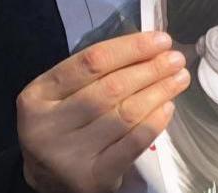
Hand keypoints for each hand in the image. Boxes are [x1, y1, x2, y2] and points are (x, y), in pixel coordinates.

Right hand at [17, 32, 188, 192]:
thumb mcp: (62, 94)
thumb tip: (150, 49)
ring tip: (179, 79)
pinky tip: (168, 106)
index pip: (91, 62)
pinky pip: (134, 143)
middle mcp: (48, 126)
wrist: (48, 178)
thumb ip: (95, 72)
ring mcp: (70, 155)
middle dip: (151, 69)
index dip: (131, 48)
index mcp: (38, 95)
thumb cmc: (63, 124)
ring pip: (126, 115)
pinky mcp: (94, 177)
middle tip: (176, 60)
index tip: (161, 40)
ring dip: (160, 92)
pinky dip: (155, 121)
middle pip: (112, 88)